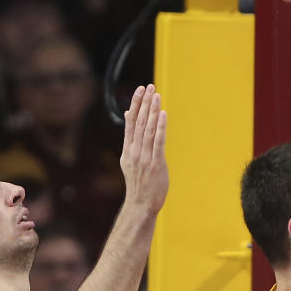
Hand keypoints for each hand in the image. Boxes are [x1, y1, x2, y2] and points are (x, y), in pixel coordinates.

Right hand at [119, 84, 168, 213]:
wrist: (141, 204)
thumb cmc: (139, 183)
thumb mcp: (130, 159)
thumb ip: (131, 139)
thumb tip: (129, 117)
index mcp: (127, 149)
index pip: (131, 122)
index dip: (135, 104)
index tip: (140, 89)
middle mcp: (134, 151)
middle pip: (139, 122)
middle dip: (144, 103)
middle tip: (149, 86)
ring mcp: (144, 157)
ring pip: (148, 129)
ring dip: (152, 111)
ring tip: (156, 95)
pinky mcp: (155, 163)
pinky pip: (158, 141)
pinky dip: (160, 127)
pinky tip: (162, 114)